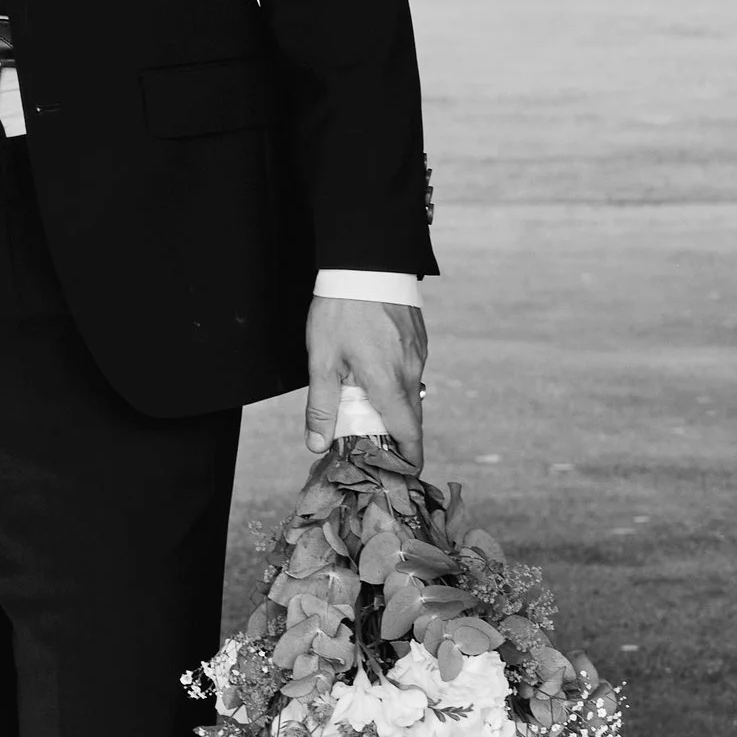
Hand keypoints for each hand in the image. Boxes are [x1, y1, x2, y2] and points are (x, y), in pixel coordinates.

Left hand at [304, 297, 426, 466]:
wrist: (365, 262)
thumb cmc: (341, 310)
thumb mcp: (322, 361)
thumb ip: (321, 406)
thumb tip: (317, 444)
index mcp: (390, 384)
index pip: (409, 434)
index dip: (408, 459)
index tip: (402, 473)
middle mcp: (412, 372)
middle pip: (409, 417)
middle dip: (392, 436)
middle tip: (367, 443)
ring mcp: (419, 354)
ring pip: (410, 393)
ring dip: (391, 407)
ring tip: (363, 407)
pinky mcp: (418, 339)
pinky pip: (410, 371)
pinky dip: (394, 383)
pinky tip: (371, 374)